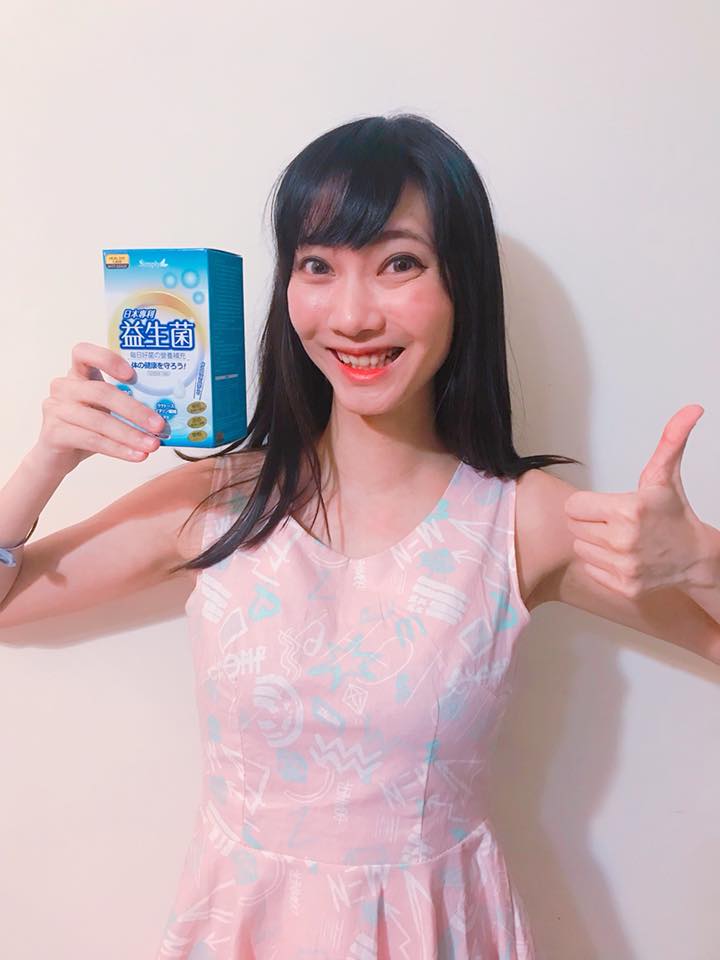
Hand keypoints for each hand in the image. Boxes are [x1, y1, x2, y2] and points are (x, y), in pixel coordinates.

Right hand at [35, 342, 168, 473]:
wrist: (55, 458)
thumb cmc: (87, 429)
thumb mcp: (106, 412)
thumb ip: (127, 407)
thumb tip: (167, 416)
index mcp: (79, 375)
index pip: (84, 353)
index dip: (107, 359)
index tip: (132, 374)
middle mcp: (64, 387)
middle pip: (102, 392)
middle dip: (134, 410)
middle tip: (159, 425)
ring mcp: (55, 408)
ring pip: (98, 420)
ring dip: (130, 434)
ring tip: (152, 446)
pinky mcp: (53, 433)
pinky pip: (91, 440)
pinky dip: (117, 449)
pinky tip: (136, 456)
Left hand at [563, 404, 706, 597]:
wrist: (695, 557)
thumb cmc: (673, 514)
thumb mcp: (666, 475)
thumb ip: (671, 440)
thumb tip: (692, 409)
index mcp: (628, 510)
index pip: (573, 507)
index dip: (587, 505)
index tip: (606, 507)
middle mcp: (623, 540)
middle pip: (574, 527)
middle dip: (590, 522)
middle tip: (613, 522)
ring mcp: (624, 567)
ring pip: (580, 548)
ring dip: (594, 543)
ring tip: (619, 539)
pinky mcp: (624, 586)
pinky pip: (591, 568)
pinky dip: (602, 563)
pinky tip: (623, 556)